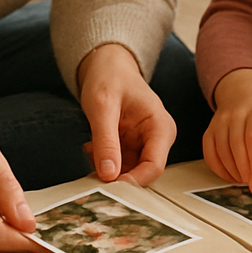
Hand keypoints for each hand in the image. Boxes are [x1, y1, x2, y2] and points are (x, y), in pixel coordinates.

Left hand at [77, 43, 175, 186]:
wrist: (107, 65)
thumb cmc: (109, 77)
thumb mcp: (103, 106)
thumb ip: (106, 140)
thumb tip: (108, 175)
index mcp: (160, 127)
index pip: (154, 166)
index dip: (133, 181)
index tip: (107, 186)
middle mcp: (157, 139)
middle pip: (142, 173)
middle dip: (117, 177)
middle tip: (91, 174)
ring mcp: (144, 144)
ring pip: (128, 172)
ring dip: (108, 170)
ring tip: (91, 151)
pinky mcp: (131, 147)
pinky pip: (118, 166)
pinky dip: (103, 163)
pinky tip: (92, 148)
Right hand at [202, 68, 251, 194]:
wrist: (245, 94)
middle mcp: (236, 116)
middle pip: (237, 149)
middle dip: (246, 173)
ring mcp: (219, 122)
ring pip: (222, 153)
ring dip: (233, 173)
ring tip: (246, 179)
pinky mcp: (210, 131)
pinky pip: (209, 154)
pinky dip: (219, 170)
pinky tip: (231, 175)